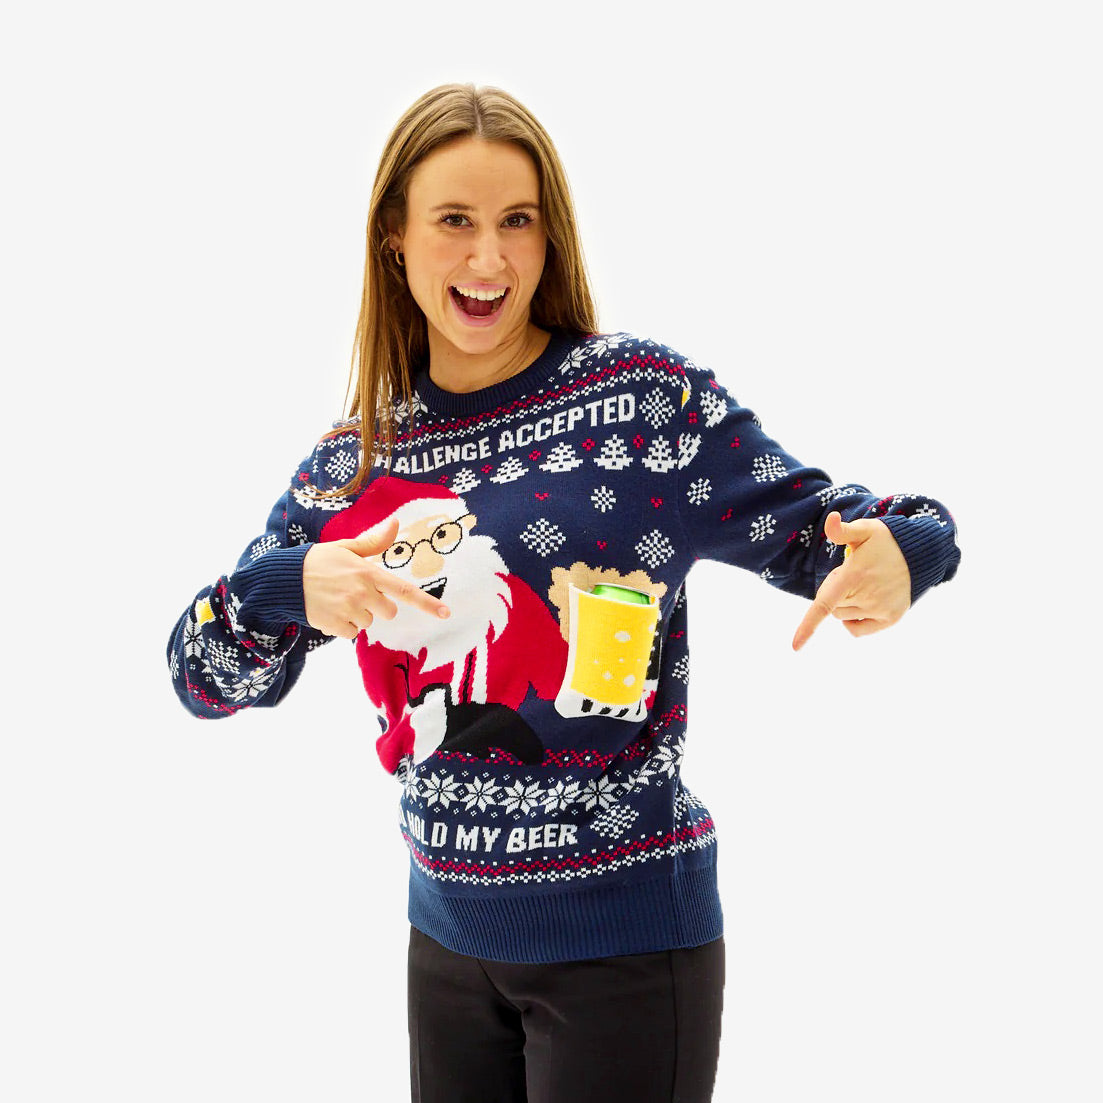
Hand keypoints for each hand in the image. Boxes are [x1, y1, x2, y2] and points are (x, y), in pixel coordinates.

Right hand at [303, 518, 450, 639]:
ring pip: (368, 623)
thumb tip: (395, 522)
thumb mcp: (346, 547)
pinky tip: (329, 610)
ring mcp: (349, 610)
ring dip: (356, 615)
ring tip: (337, 599)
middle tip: (355, 593)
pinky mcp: (335, 625)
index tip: (446, 613)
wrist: (285, 579)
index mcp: (368, 572)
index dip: (427, 603)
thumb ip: (373, 541)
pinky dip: (342, 626)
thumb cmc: (319, 561)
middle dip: (377, 606)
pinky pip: (351, 633)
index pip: (404, 590)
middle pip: (388, 611)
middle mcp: (362, 593)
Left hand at [791, 512, 910, 650]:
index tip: (795, 646)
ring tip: (862, 584)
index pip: (825, 605)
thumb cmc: (887, 541)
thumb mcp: (865, 530)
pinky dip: (853, 620)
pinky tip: (862, 603)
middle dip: (834, 591)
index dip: (808, 626)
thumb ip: (842, 530)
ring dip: (844, 603)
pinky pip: (858, 629)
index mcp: (854, 576)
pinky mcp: (890, 618)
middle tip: (851, 575)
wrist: (922, 553)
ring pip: (842, 616)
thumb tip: (831, 520)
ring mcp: (880, 609)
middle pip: (831, 605)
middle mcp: (867, 596)